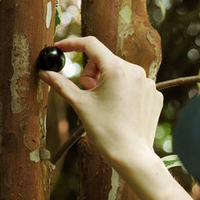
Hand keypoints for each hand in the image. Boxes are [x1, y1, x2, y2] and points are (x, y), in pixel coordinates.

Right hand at [37, 36, 163, 168]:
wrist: (131, 155)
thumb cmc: (105, 131)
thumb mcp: (80, 105)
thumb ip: (61, 85)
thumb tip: (45, 73)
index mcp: (116, 69)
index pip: (91, 44)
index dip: (72, 44)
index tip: (60, 48)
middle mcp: (135, 70)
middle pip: (104, 59)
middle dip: (91, 73)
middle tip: (88, 93)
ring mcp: (148, 82)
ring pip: (119, 71)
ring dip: (107, 81)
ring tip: (105, 104)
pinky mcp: (154, 94)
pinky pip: (134, 83)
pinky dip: (123, 91)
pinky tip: (120, 109)